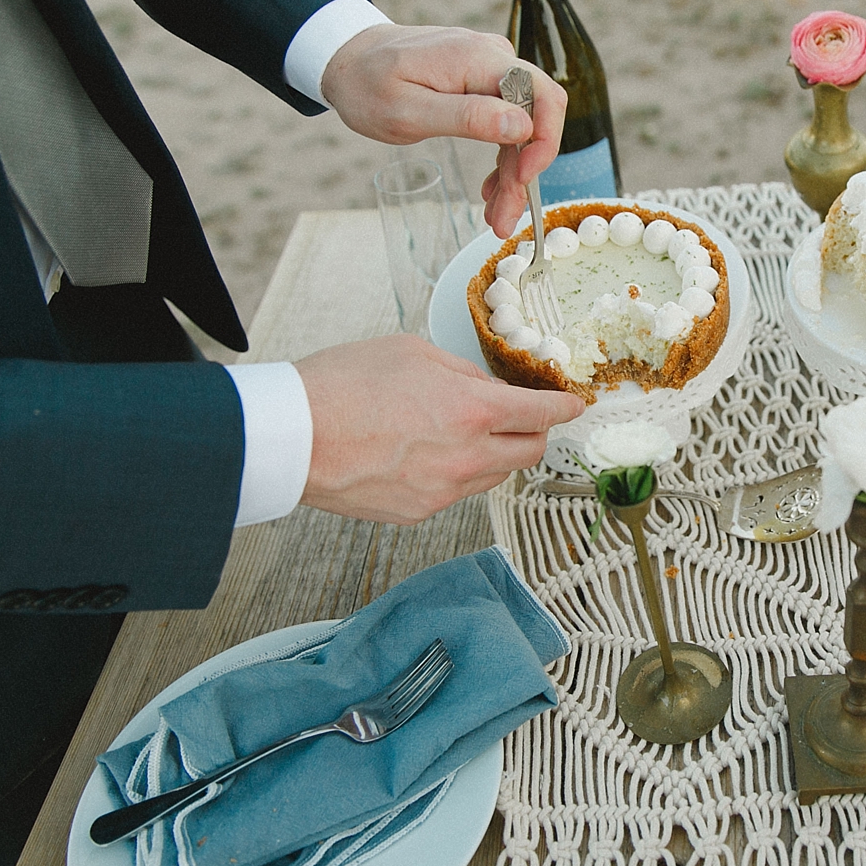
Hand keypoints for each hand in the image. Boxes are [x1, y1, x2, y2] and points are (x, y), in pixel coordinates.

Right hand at [294, 335, 583, 524]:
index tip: (573, 405)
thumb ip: (463, 373)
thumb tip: (488, 389)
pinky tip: (427, 453)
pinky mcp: (419, 512)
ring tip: (464, 432)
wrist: (292, 437)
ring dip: (494, 454)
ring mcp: (444, 491)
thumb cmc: (341, 385)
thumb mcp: (413, 352)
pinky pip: (456, 492)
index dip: (564, 408)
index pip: (542, 414)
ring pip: (494, 476)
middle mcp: (467, 456)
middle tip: (523, 417)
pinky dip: (456, 473)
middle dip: (535, 433)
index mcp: (472, 410)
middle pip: (529, 453)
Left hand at [320, 25, 565, 234]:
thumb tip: (522, 126)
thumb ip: (467, 117)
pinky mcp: (482, 80)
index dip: (544, 141)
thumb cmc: (368, 86)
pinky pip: (506, 120)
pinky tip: (490, 185)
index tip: (523, 179)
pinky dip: (501, 156)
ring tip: (496, 213)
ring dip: (514, 173)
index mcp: (477, 59)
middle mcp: (492, 56)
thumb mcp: (408, 112)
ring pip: (522, 125)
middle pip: (534, 118)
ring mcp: (488, 66)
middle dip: (524, 173)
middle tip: (503, 219)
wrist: (348, 61)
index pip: (542, 96)